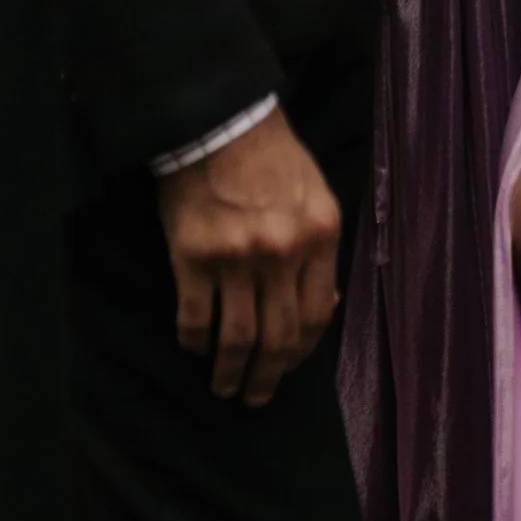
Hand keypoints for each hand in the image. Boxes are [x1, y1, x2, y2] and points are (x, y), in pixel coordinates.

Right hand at [155, 107, 340, 405]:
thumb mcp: (315, 196)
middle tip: (255, 397)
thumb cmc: (271, 157)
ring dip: (230, 372)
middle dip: (268, 377)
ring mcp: (236, 258)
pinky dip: (194, 342)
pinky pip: (195, 319)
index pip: (318, 314)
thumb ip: (320, 250)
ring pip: (237, 338)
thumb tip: (326, 303)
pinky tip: (194, 348)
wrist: (219, 123)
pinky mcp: (193, 258)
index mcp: (319, 236)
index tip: (290, 366)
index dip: (303, 351)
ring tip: (224, 387)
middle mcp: (282, 252)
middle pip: (279, 337)